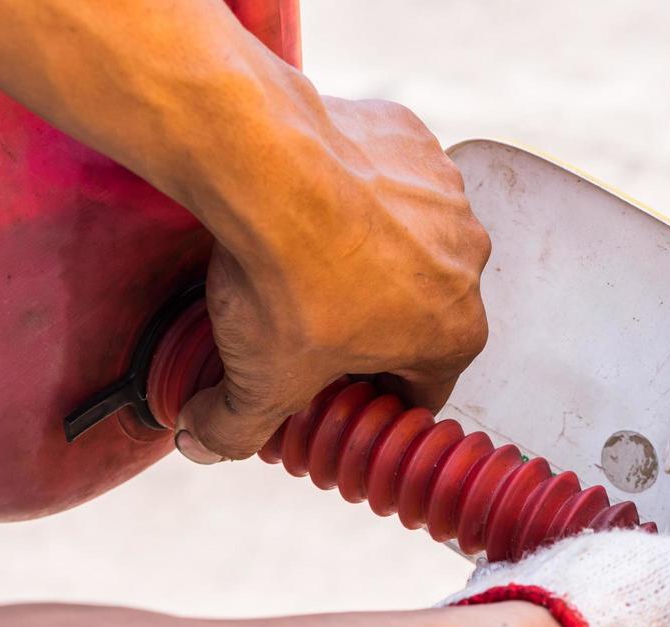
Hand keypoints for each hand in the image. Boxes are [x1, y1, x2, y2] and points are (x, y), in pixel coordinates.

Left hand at [175, 96, 490, 461]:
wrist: (265, 165)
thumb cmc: (284, 281)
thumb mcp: (258, 380)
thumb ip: (234, 428)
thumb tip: (200, 443)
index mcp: (455, 335)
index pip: (420, 390)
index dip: (372, 398)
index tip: (331, 391)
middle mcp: (469, 263)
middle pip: (417, 313)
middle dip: (369, 323)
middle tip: (305, 322)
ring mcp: (447, 195)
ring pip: (407, 241)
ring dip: (367, 252)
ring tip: (300, 254)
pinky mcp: (413, 140)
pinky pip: (386, 177)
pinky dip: (354, 190)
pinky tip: (305, 199)